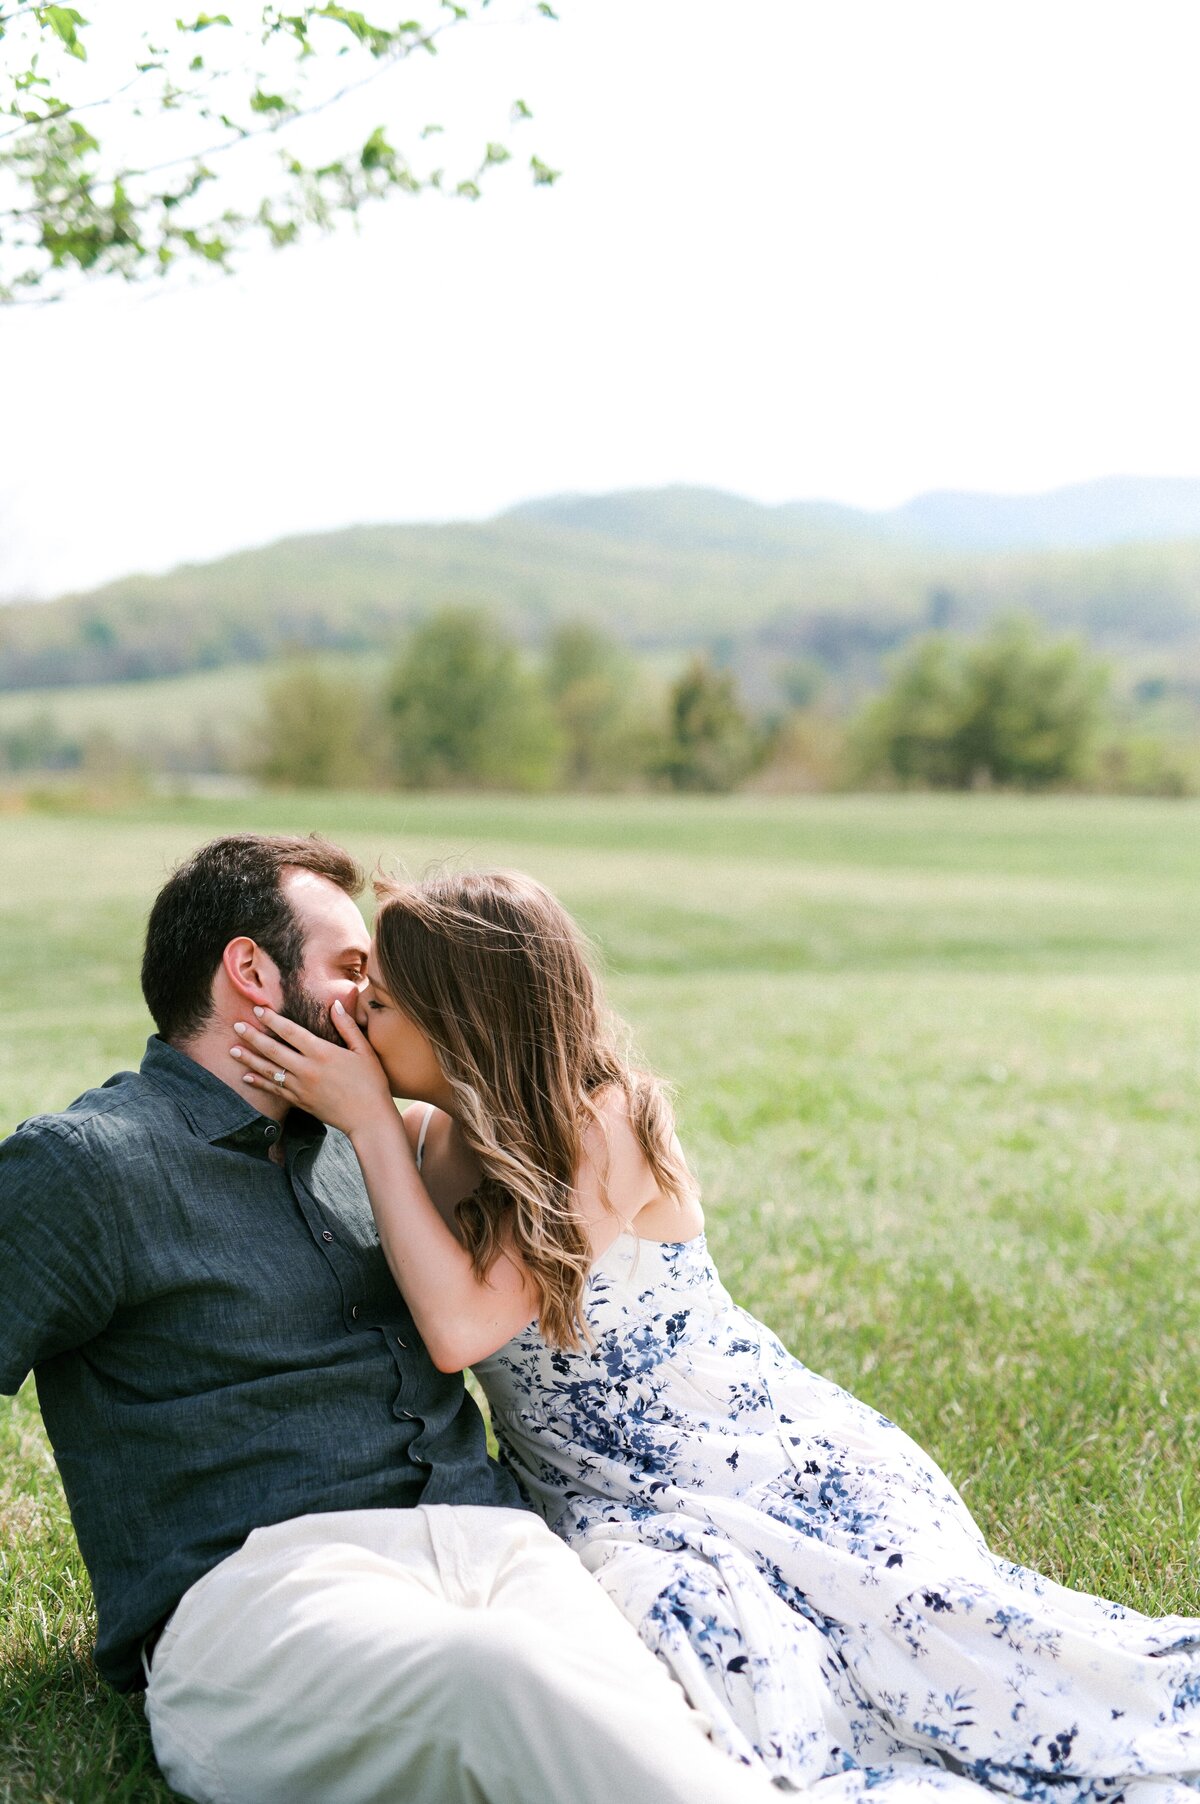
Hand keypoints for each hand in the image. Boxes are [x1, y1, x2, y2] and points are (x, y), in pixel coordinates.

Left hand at [230, 1001, 394, 1138]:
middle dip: (253, 1037)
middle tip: (236, 1026)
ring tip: (232, 1050)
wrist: (368, 1119)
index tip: (257, 1009)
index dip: (272, 1019)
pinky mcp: (300, 1102)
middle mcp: (307, 1069)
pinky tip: (246, 1077)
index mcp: (322, 1052)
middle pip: (273, 1050)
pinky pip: (275, 1090)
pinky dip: (259, 1083)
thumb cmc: (371, 1082)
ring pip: (269, 1070)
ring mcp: (301, 1087)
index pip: (290, 1031)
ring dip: (249, 1059)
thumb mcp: (364, 1050)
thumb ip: (347, 1026)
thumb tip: (335, 1004)